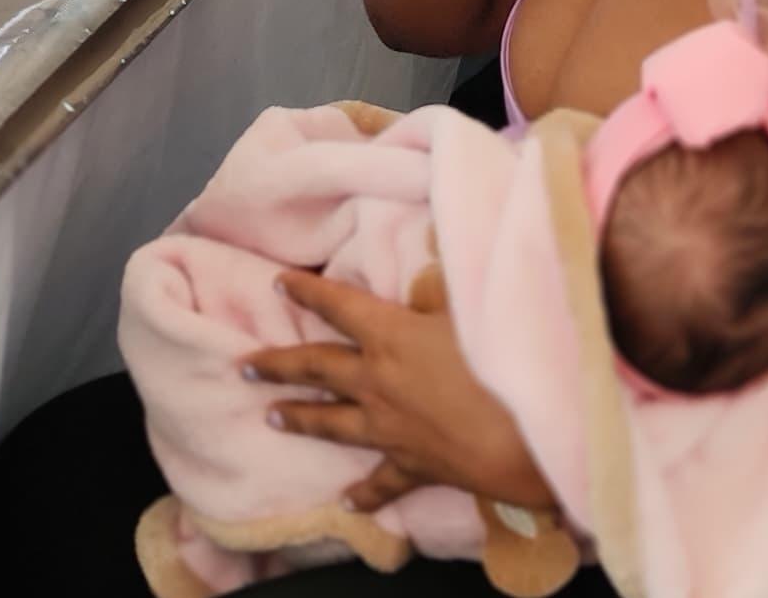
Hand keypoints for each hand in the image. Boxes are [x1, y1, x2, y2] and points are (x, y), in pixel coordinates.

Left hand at [246, 269, 555, 515]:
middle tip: (243, 365)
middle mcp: (377, 382)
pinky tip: (345, 503)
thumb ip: (444, 289)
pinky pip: (380, 482)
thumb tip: (432, 264)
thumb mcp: (472, 308)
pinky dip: (363, 493)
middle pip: (316, 368)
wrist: (524, 436)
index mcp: (390, 335)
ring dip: (300, 419)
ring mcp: (389, 428)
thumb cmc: (503, 360)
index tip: (278, 281)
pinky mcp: (412, 465)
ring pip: (332, 423)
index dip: (307, 291)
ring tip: (270, 417)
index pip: (338, 306)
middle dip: (278, 364)